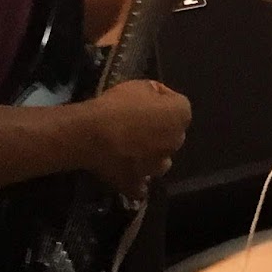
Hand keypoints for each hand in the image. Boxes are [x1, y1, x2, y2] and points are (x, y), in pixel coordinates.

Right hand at [78, 79, 190, 197]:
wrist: (91, 134)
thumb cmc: (117, 105)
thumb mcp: (139, 85)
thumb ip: (154, 92)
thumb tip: (156, 97)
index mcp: (180, 116)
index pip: (179, 105)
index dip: (162, 101)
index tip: (146, 100)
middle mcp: (175, 142)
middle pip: (172, 134)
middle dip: (160, 129)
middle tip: (138, 124)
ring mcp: (157, 166)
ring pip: (160, 162)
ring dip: (151, 157)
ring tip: (132, 151)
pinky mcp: (137, 183)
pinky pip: (140, 186)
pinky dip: (135, 181)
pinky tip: (126, 174)